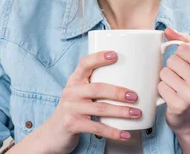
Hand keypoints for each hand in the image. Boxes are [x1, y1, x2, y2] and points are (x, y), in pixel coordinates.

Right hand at [15, 51, 141, 153]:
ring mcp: (70, 108)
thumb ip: (95, 85)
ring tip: (136, 113)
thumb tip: (131, 79)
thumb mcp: (80, 93)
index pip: (84, 63)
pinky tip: (125, 134)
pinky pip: (97, 128)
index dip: (99, 58)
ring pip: (100, 108)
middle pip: (97, 88)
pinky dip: (113, 132)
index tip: (115, 55)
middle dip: (118, 92)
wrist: (52, 133)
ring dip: (121, 112)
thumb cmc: (74, 109)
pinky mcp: (72, 125)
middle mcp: (71, 92)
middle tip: (134, 96)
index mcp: (74, 80)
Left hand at [158, 28, 189, 135]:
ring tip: (175, 88)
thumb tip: (168, 30)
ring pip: (164, 73)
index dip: (179, 55)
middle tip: (179, 80)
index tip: (184, 66)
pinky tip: (170, 97)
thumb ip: (184, 43)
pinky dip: (162, 91)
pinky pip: (160, 87)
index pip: (184, 48)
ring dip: (165, 80)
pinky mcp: (178, 106)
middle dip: (171, 68)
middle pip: (172, 60)